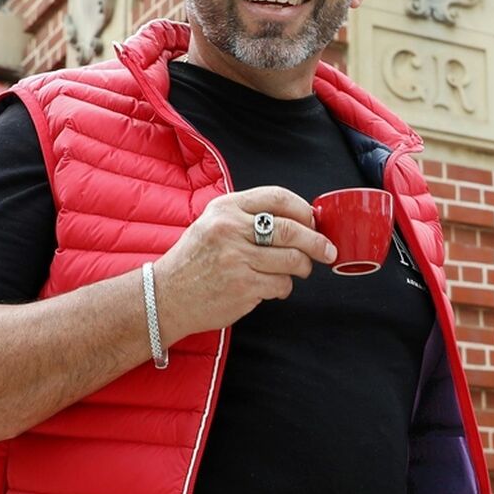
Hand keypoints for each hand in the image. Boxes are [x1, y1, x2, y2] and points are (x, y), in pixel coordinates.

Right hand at [150, 188, 337, 340]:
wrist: (166, 296)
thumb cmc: (195, 260)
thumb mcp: (212, 223)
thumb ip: (248, 216)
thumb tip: (301, 220)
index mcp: (225, 208)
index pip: (277, 197)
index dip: (303, 209)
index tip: (314, 221)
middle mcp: (230, 230)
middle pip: (292, 230)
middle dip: (317, 242)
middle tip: (327, 250)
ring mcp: (237, 260)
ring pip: (292, 260)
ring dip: (302, 267)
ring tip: (297, 270)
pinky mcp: (243, 287)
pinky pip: (281, 285)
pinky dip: (284, 287)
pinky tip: (274, 287)